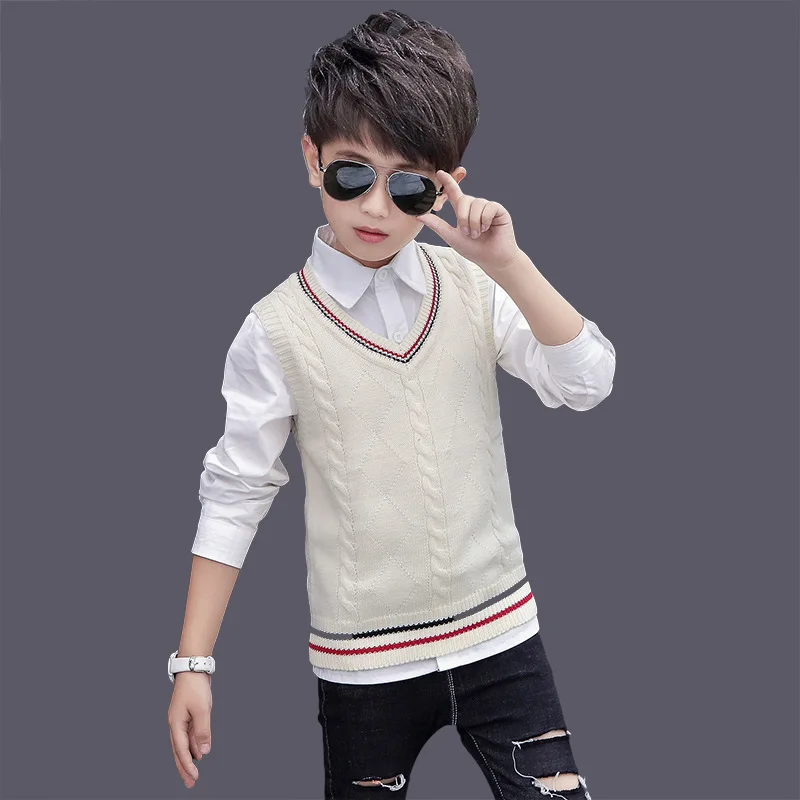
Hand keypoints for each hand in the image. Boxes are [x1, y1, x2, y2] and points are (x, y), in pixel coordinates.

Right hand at [167, 673, 212, 788]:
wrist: (193, 667)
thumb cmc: (195, 686)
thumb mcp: (202, 709)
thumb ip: (203, 731)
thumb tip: (203, 752)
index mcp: (175, 724)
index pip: (181, 750)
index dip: (187, 766)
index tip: (193, 778)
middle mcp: (176, 723)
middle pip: (179, 751)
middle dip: (184, 768)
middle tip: (189, 783)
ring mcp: (181, 719)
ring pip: (184, 743)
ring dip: (189, 757)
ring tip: (194, 772)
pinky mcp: (187, 714)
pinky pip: (189, 734)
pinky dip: (193, 744)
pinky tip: (199, 752)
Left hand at [417, 170, 521, 276]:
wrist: (492, 259)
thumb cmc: (474, 250)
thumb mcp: (451, 237)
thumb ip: (437, 225)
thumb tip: (419, 215)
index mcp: (463, 212)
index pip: (454, 193)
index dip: (448, 182)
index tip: (440, 173)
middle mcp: (475, 207)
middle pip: (464, 199)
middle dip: (463, 218)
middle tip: (468, 233)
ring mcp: (487, 207)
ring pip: (476, 204)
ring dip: (474, 222)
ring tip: (478, 234)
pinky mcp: (498, 210)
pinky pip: (489, 207)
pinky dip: (485, 220)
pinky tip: (488, 228)